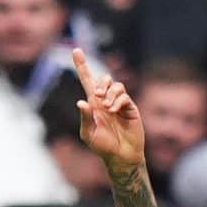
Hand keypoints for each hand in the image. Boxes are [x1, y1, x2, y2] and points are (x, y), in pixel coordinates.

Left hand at [71, 49, 145, 173]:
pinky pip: (124, 96)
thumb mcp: (88, 134)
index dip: (82, 65)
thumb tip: (81, 102)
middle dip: (100, 82)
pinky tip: (113, 111)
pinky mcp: (130, 108)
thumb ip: (85, 118)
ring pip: (115, 85)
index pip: (87, 80)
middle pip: (103, 78)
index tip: (75, 50)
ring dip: (109, 93)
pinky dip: (117, 101)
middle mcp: (106, 100)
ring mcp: (119, 103)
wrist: (121, 156)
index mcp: (93, 104)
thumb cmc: (103, 147)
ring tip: (106, 107)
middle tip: (96, 95)